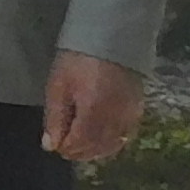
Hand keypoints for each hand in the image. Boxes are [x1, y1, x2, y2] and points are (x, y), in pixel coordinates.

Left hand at [44, 49, 146, 164]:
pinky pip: (125, 136)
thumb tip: (51, 145)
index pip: (79, 143)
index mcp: (93, 111)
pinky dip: (112, 143)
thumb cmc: (77, 60)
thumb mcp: (58, 86)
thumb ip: (55, 118)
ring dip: (94, 150)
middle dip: (78, 151)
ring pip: (112, 146)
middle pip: (96, 148)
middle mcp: (115, 118)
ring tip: (80, 145)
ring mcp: (129, 116)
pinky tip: (100, 139)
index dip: (65, 148)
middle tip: (64, 146)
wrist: (110, 39)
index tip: (54, 145)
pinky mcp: (138, 111)